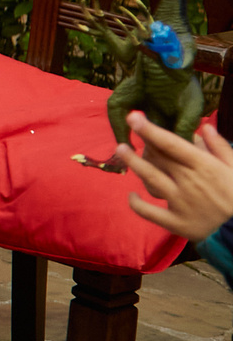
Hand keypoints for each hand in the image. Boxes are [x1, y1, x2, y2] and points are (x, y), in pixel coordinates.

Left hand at [119, 113, 232, 239]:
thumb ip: (220, 147)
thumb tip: (204, 126)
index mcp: (204, 166)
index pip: (173, 144)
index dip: (151, 130)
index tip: (133, 117)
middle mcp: (190, 182)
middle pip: (160, 159)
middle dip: (142, 144)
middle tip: (129, 133)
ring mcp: (182, 203)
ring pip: (152, 179)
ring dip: (134, 164)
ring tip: (120, 149)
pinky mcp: (177, 223)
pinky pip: (151, 213)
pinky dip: (137, 204)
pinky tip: (131, 195)